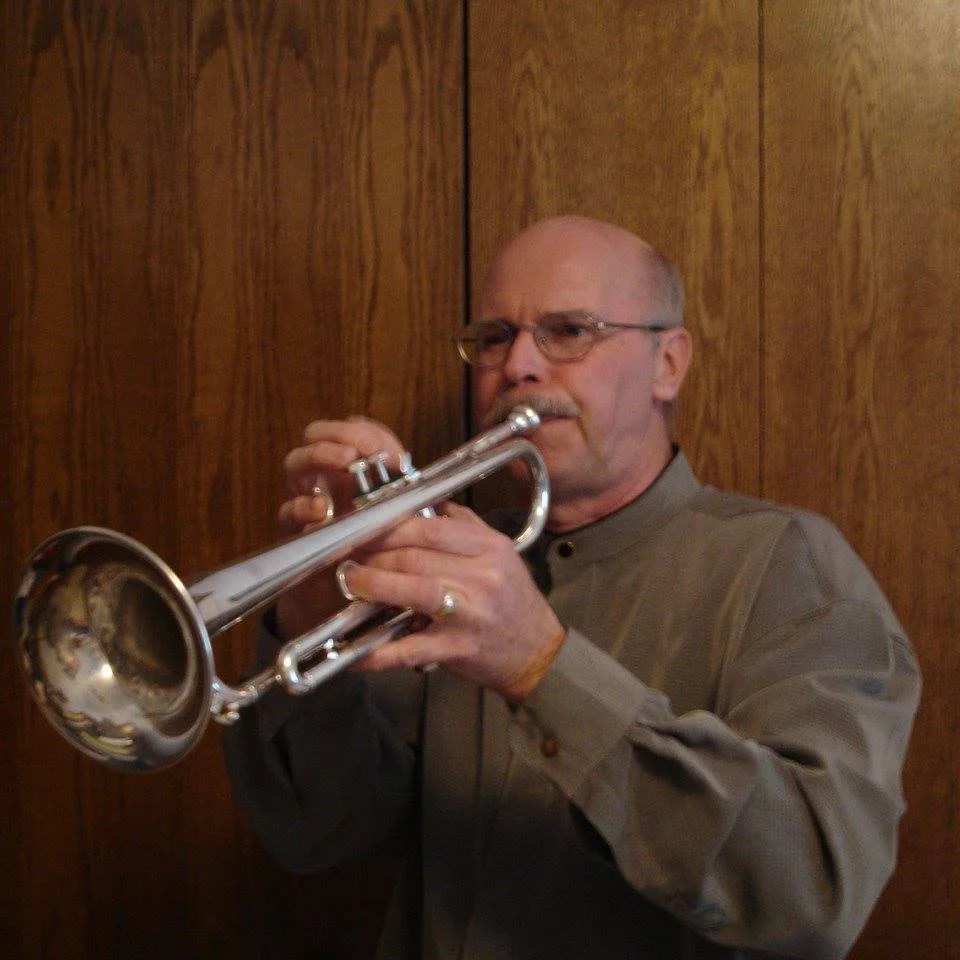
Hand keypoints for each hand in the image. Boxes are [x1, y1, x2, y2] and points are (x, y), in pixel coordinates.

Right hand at [275, 415, 408, 638]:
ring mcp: (305, 501)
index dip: (370, 433)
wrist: (340, 601)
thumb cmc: (372, 558)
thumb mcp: (395, 526)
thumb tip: (427, 479)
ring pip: (296, 464)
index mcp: (353, 472)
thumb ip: (406, 500)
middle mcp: (326, 479)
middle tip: (362, 447)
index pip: (354, 431)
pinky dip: (303, 506)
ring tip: (344, 461)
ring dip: (319, 455)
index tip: (394, 452)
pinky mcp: (293, 531)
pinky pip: (288, 511)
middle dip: (339, 434)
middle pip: (317, 435)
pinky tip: (321, 509)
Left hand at [337, 502, 564, 700]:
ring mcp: (470, 614)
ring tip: (351, 583)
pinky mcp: (458, 649)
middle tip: (349, 556)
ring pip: (413, 592)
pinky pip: (412, 648)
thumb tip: (429, 503)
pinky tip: (357, 653)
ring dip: (374, 586)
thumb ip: (466, 526)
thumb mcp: (501, 553)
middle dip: (375, 555)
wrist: (538, 651)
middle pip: (416, 558)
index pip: (431, 528)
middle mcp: (482, 577)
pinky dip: (381, 652)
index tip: (364, 527)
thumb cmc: (513, 600)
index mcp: (490, 549)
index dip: (390, 527)